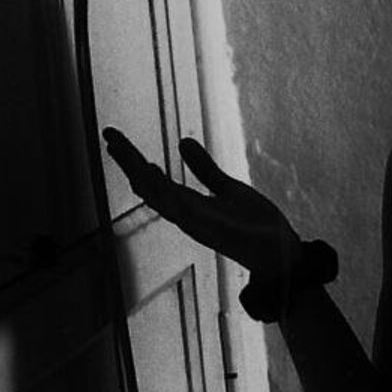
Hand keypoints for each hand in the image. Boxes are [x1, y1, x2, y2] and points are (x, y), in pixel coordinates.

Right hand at [102, 128, 300, 283]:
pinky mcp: (215, 230)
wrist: (282, 256)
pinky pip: (185, 210)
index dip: (132, 160)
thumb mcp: (228, 189)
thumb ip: (205, 169)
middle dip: (129, 162)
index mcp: (189, 206)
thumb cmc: (255, 226)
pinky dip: (168, 193)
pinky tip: (156, 175)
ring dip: (144, 176)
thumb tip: (182, 142)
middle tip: (110, 135)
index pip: (153, 180)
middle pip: (149, 188)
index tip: (112, 137)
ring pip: (162, 198)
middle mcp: (188, 216)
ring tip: (126, 152)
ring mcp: (199, 224)